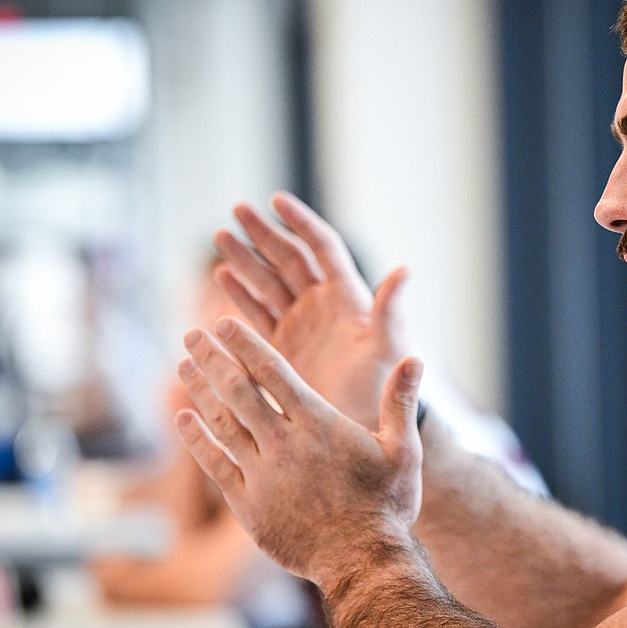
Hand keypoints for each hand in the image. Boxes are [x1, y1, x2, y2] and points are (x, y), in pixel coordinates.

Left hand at [175, 316, 423, 584]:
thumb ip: (401, 401)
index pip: (274, 372)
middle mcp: (283, 444)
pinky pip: (214, 464)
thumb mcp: (403, 449)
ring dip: (200, 390)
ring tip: (184, 364)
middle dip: (213, 357)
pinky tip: (183, 418)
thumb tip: (415, 357)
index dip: (247, 344)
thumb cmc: (386, 505)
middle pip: (238, 390)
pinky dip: (196, 438)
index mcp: (318, 424)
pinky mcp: (247, 505)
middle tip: (193, 333)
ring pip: (221, 423)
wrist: (361, 561)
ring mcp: (261, 474)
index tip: (225, 321)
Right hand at [213, 192, 408, 431]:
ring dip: (246, 259)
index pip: (321, 248)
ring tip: (220, 236)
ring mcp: (300, 325)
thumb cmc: (383, 387)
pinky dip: (240, 296)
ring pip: (268, 282)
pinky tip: (222, 277)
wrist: (362, 428)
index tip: (276, 200)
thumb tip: (405, 268)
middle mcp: (322, 305)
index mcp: (348, 297)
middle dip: (264, 234)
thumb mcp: (389, 348)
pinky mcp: (281, 348)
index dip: (301, 222)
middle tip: (237, 209)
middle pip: (289, 258)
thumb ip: (390, 309)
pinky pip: (257, 314)